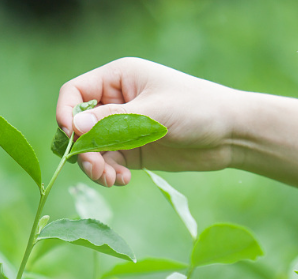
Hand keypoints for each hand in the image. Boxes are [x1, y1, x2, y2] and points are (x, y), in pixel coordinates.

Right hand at [56, 57, 246, 186]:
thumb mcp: (154, 112)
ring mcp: (122, 128)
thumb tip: (73, 126)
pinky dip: (109, 174)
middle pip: (79, 126)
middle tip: (96, 168)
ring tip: (110, 179)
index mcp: (118, 79)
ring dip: (94, 166)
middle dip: (83, 149)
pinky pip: (107, 163)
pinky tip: (122, 180)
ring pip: (91, 149)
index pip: (75, 92)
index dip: (66, 113)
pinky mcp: (132, 151)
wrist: (231, 134)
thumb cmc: (196, 109)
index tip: (71, 136)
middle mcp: (115, 102)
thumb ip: (113, 120)